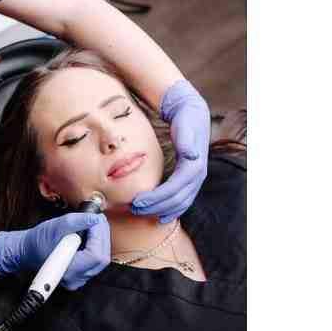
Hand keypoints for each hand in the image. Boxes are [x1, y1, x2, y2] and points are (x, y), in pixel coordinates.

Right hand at [0, 213, 110, 289]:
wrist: (28, 250)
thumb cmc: (38, 241)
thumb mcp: (57, 226)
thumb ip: (78, 221)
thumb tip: (96, 219)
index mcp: (69, 270)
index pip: (96, 255)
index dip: (100, 235)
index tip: (97, 219)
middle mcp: (76, 279)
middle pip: (102, 257)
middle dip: (102, 235)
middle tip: (97, 219)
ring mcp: (79, 278)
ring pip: (101, 259)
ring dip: (101, 239)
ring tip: (94, 225)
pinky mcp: (81, 274)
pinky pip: (96, 260)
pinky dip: (97, 245)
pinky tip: (91, 235)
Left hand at [132, 79, 209, 222]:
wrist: (192, 113)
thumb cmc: (185, 118)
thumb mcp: (185, 123)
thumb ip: (186, 139)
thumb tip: (191, 154)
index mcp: (195, 164)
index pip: (175, 188)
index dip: (157, 198)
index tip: (138, 201)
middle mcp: (198, 175)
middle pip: (177, 199)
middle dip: (155, 207)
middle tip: (133, 208)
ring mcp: (195, 179)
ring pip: (180, 203)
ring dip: (161, 210)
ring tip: (141, 212)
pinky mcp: (189, 179)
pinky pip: (183, 200)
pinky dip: (172, 210)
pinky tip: (160, 217)